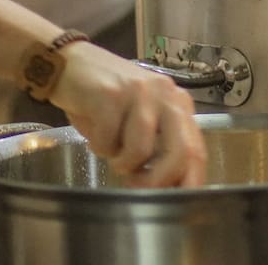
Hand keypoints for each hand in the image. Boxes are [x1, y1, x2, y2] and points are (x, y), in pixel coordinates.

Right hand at [49, 43, 207, 187]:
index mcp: (179, 104)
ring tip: (111, 152)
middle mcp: (166, 95)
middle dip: (157, 181)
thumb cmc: (106, 100)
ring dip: (121, 162)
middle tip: (136, 186)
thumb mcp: (142, 120)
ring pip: (141, 150)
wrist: (70, 64)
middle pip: (180, 153)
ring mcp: (140, 92)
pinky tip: (95, 133)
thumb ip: (160, 146)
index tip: (174, 203)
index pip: (197, 151)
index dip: (188, 182)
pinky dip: (99, 146)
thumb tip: (170, 189)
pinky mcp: (112, 94)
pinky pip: (109, 141)